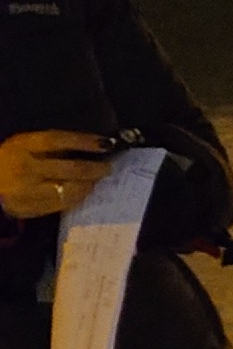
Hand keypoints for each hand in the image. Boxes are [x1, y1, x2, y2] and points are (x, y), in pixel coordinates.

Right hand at [0, 131, 117, 223]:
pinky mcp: (30, 208)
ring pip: (70, 190)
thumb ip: (49, 146)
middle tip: (107, 167)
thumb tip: (87, 145)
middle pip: (70, 169)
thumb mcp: (22, 145)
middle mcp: (25, 168)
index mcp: (22, 146)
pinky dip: (77, 197)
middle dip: (94, 169)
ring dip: (88, 185)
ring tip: (95, 180)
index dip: (84, 141)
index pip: (58, 140)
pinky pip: (62, 204)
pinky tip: (82, 192)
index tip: (104, 143)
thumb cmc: (7, 161)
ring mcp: (28, 190)